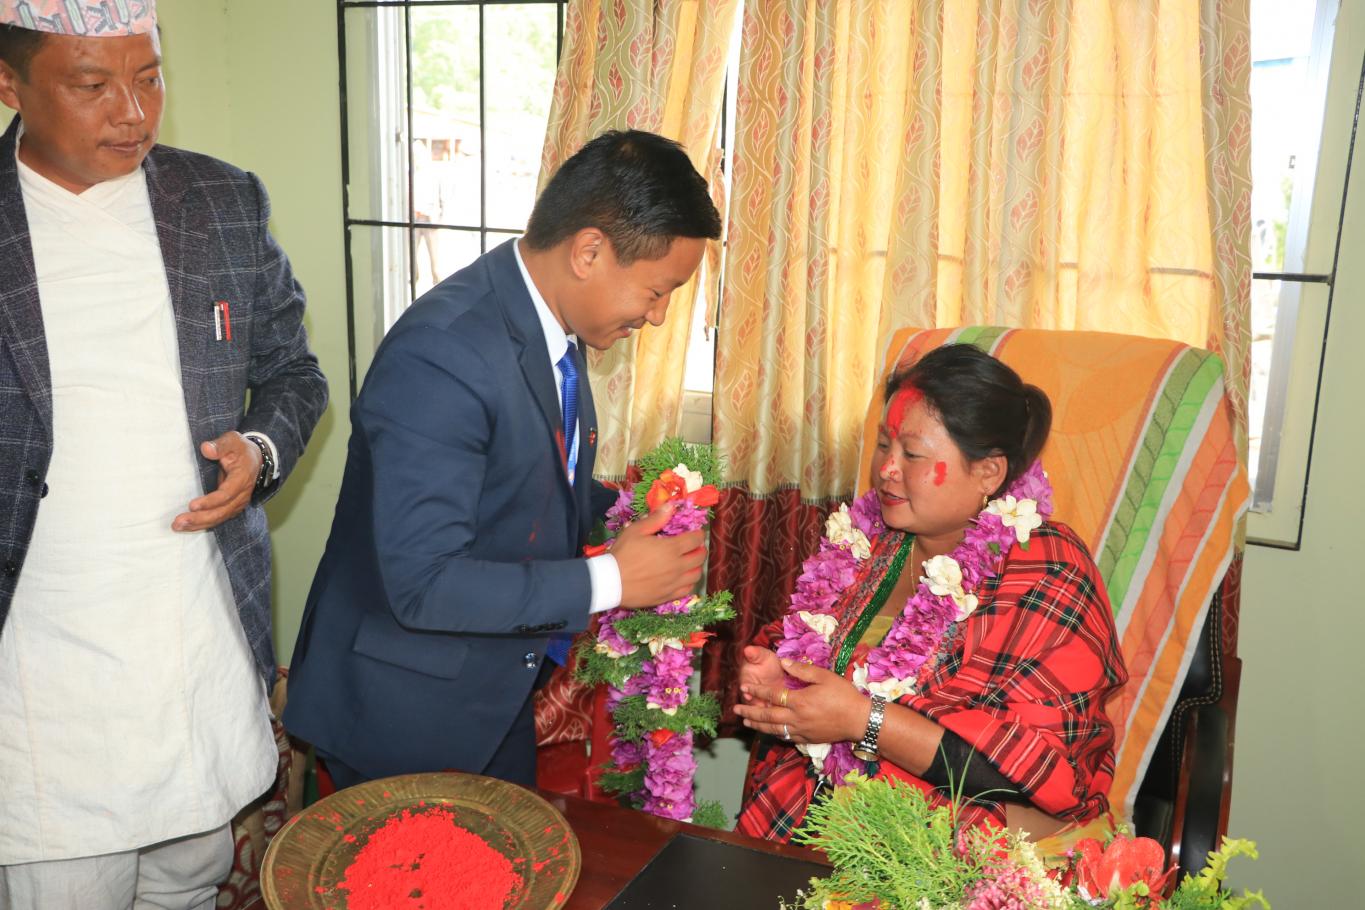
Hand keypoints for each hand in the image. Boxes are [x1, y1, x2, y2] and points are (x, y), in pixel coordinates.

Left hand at [172, 431, 261, 531]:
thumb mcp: (232, 440)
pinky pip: (218, 519)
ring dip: (199, 524)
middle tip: (178, 521)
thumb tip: (206, 449)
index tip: (192, 505)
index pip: (227, 494)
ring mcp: (238, 503)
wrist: (254, 459)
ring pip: (219, 518)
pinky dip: (203, 524)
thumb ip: (220, 445)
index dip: (210, 501)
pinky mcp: (232, 507)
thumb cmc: (240, 449)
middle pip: (222, 511)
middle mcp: (242, 494)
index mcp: (242, 478)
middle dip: (200, 518)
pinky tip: (187, 527)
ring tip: (178, 526)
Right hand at [611, 502, 705, 607]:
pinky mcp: (668, 596)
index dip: (698, 534)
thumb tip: (670, 506)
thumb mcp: (635, 531)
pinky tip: (682, 579)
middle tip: (693, 547)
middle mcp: (678, 566)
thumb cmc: (623, 554)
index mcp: (672, 548)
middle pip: (700, 557)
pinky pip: (687, 590)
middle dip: (700, 549)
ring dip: (696, 566)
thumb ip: (656, 519)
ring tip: (689, 563)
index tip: (695, 532)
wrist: (611, 583)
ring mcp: (674, 583)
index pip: (696, 539)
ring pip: (696, 575)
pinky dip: (689, 583)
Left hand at [733, 657, 871, 744]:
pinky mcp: (807, 739)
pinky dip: (773, 734)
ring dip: (758, 726)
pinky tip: (768, 731)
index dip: (756, 692)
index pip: (772, 696)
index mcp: (800, 701)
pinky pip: (785, 737)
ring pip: (773, 730)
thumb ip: (801, 670)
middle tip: (736, 709)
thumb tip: (783, 662)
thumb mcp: (824, 676)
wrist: (859, 720)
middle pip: (767, 717)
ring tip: (746, 722)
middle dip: (750, 712)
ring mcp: (801, 731)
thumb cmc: (844, 695)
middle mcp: (797, 718)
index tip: (744, 688)